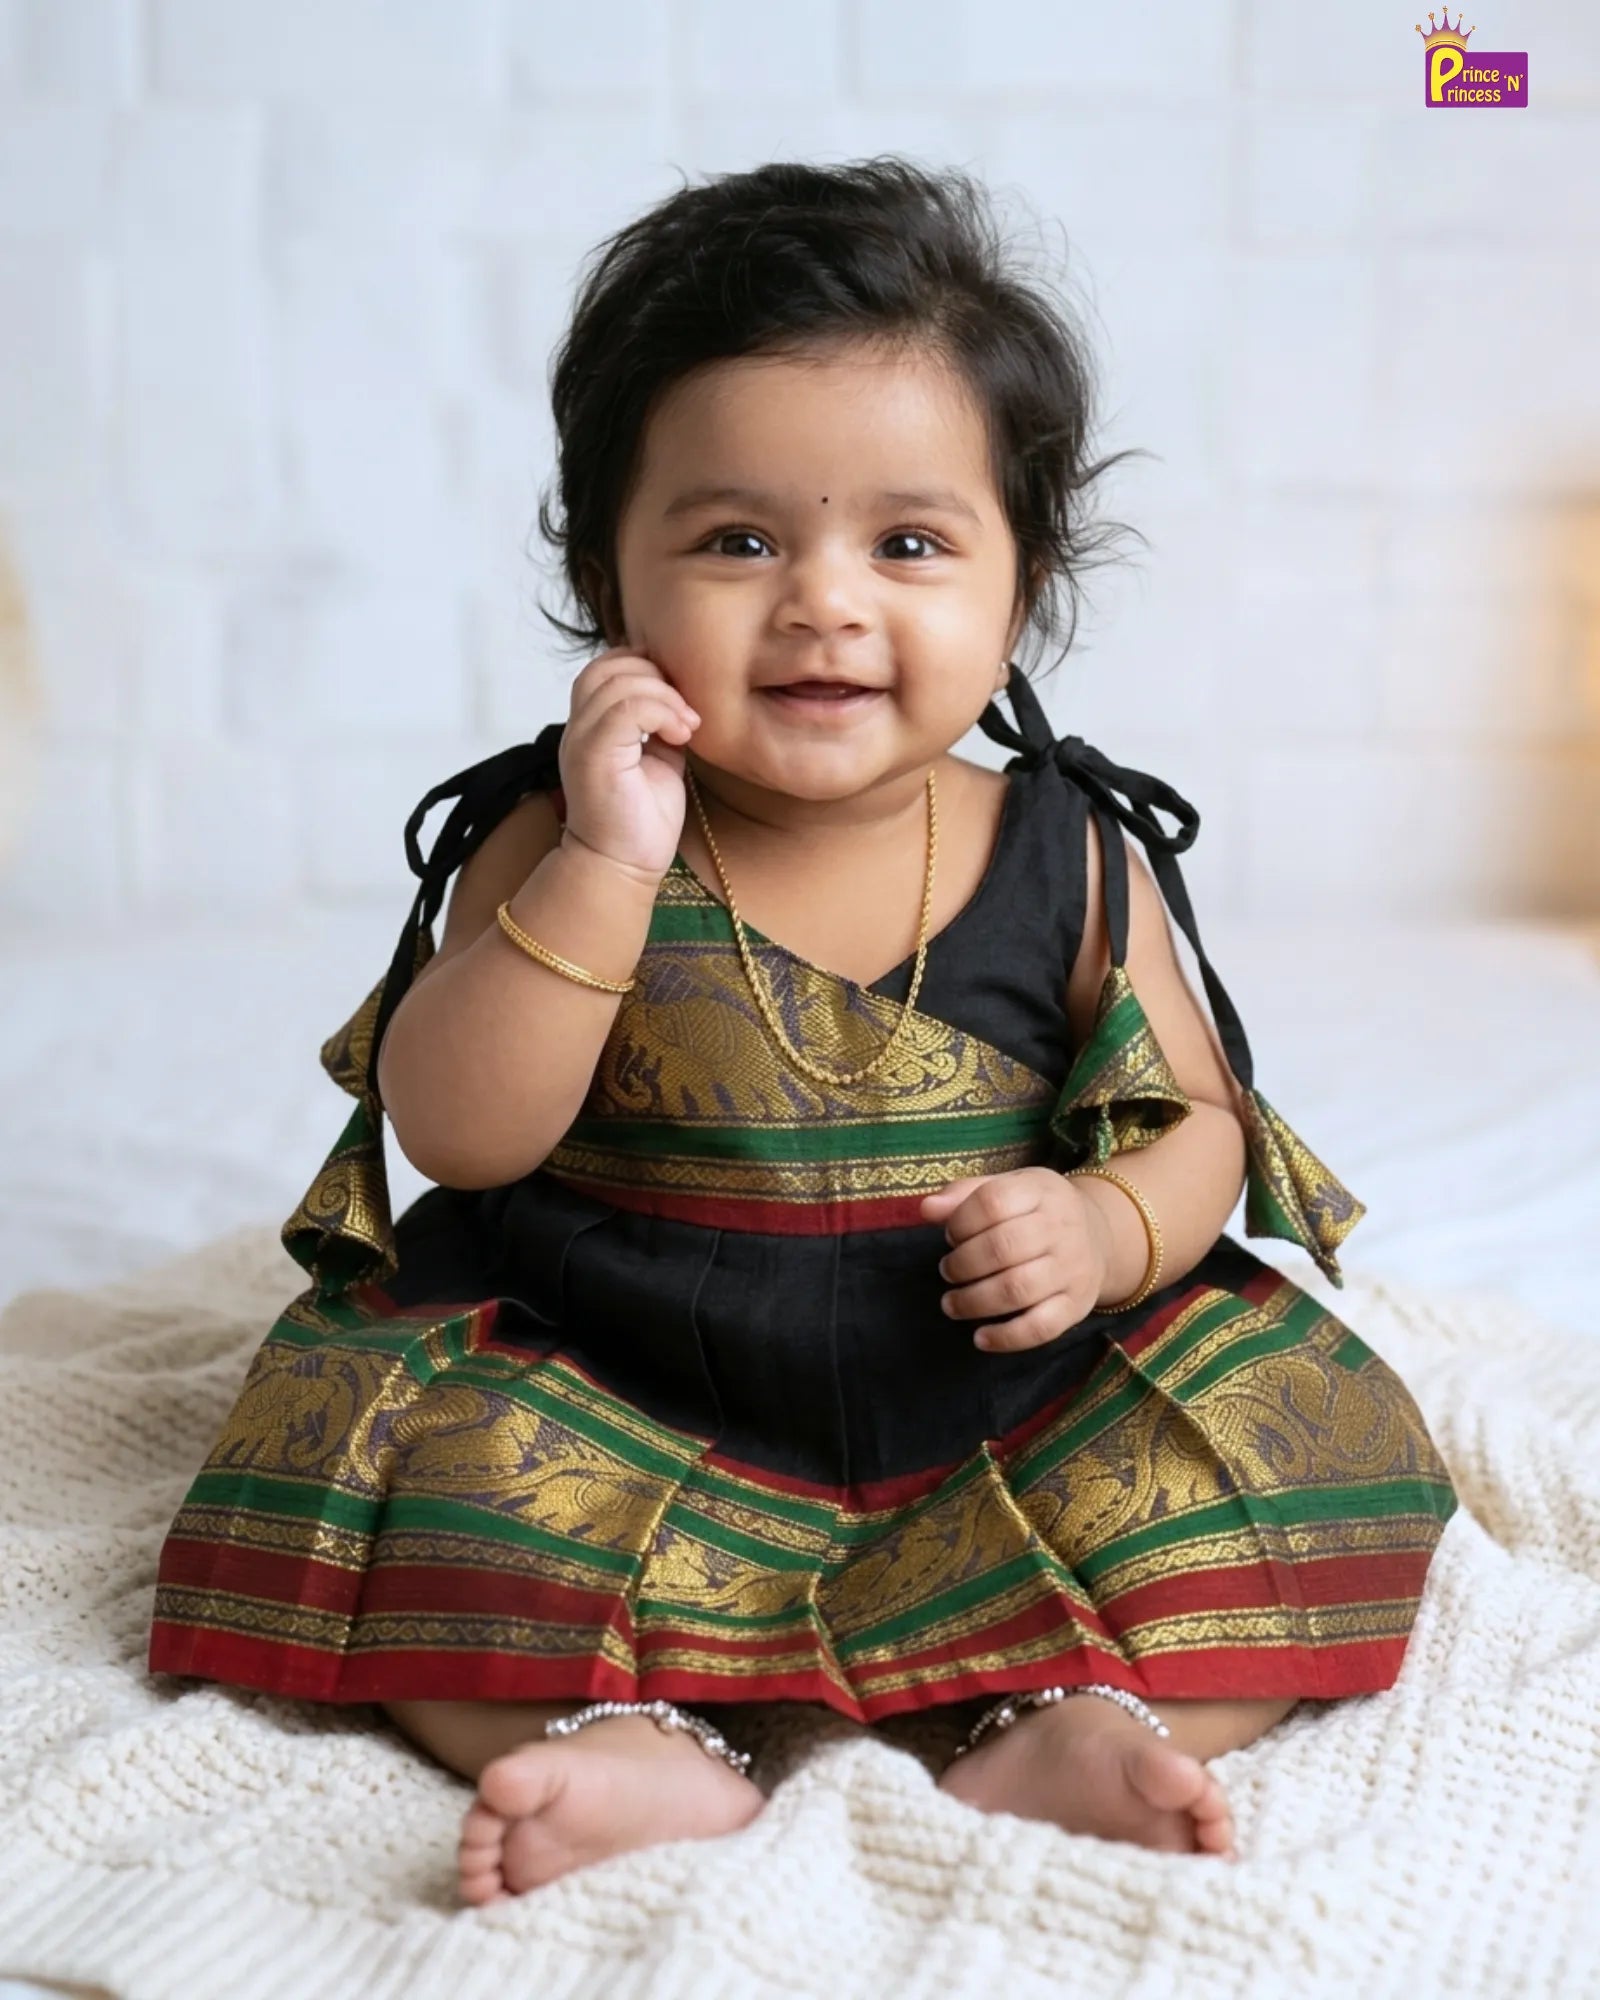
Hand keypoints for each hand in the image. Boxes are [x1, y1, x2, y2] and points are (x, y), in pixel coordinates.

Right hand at [557, 647, 701, 885]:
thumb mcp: (660, 760)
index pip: (608, 666)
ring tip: (687, 727)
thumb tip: (683, 700)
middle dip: (657, 676)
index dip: (647, 668)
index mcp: (593, 726)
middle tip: (687, 711)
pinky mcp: (594, 756)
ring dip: (665, 696)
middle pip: (608, 665)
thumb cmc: (641, 822)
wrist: (622, 867)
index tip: (680, 700)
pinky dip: (661, 713)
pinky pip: (625, 708)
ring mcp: (582, 740)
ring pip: (617, 681)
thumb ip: (661, 725)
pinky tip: (681, 736)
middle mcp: (580, 728)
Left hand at [919, 1168, 1112, 1351]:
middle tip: (948, 1272)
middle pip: (1002, 1248)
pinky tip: (980, 1337)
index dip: (960, 1222)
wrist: (1100, 1236)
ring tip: (952, 1304)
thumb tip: (927, 1209)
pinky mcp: (1078, 1306)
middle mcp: (1062, 1228)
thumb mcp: (1008, 1188)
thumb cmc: (1037, 1211)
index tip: (950, 1236)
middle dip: (962, 1265)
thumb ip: (965, 1195)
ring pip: (1018, 1289)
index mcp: (1041, 1191)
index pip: (993, 1202)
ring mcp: (1072, 1269)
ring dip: (974, 1301)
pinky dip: (1006, 1337)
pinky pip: (1041, 1328)